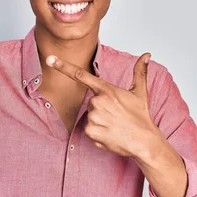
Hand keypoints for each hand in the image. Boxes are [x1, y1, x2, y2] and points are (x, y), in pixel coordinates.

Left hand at [46, 52, 164, 157]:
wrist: (144, 141)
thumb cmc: (141, 117)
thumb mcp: (140, 92)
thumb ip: (140, 72)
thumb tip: (147, 55)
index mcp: (107, 90)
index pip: (81, 75)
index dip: (63, 66)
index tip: (50, 59)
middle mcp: (98, 101)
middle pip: (91, 103)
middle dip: (101, 109)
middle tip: (116, 116)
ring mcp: (94, 116)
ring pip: (89, 116)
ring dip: (100, 122)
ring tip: (114, 125)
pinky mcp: (90, 131)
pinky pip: (88, 130)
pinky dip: (97, 133)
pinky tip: (110, 134)